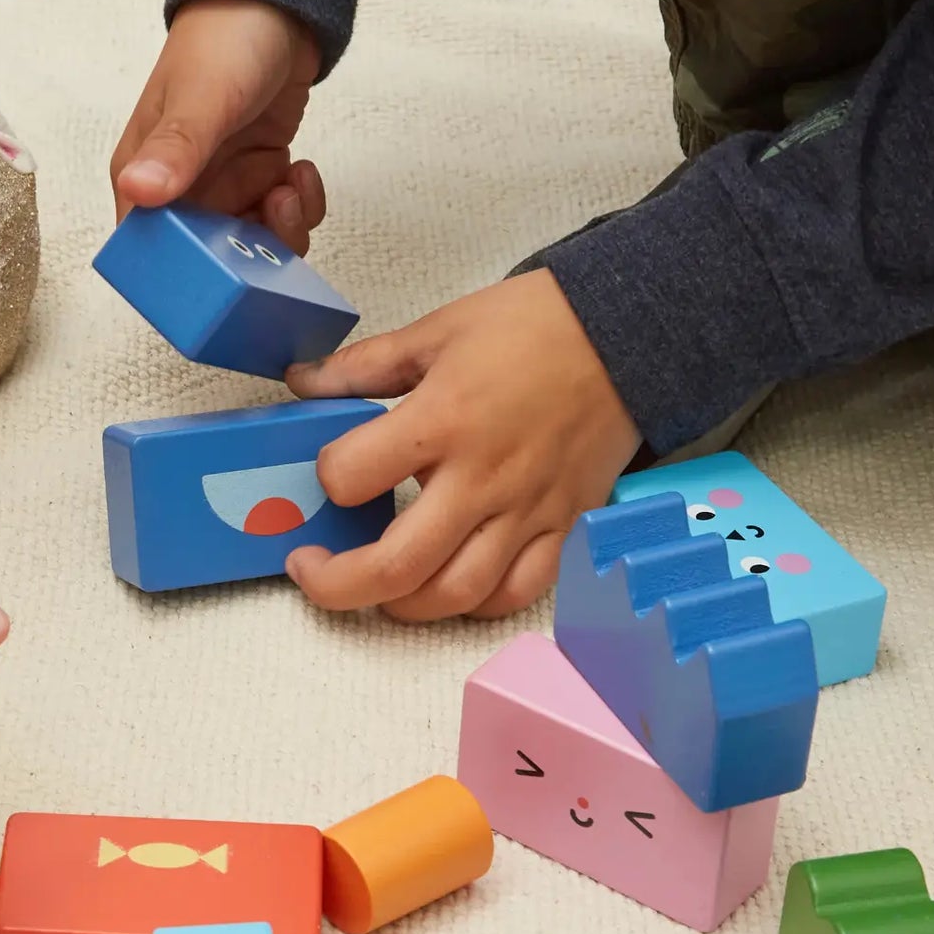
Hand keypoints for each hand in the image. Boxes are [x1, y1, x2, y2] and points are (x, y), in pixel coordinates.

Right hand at [111, 0, 325, 253]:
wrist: (277, 6)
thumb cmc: (223, 41)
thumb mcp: (201, 97)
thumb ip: (176, 148)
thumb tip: (140, 191)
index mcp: (144, 176)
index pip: (149, 251)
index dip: (183, 276)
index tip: (221, 275)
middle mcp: (180, 192)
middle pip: (207, 262)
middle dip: (246, 255)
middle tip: (272, 216)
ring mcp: (222, 188)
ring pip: (248, 248)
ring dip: (280, 231)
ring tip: (289, 188)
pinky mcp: (257, 180)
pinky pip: (277, 221)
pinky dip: (299, 207)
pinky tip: (299, 170)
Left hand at [283, 269, 641, 619]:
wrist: (631, 332)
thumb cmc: (533, 327)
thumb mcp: (436, 331)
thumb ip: (361, 367)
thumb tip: (301, 383)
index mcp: (442, 420)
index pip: (352, 476)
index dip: (325, 479)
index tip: (325, 475)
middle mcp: (482, 478)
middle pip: (396, 567)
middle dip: (335, 584)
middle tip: (311, 571)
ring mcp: (526, 513)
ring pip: (453, 595)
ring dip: (400, 605)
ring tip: (376, 586)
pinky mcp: (562, 530)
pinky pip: (514, 594)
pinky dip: (473, 605)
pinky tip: (446, 586)